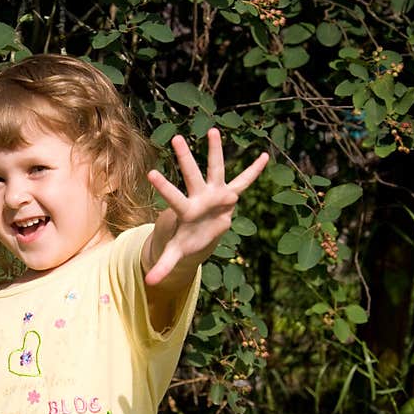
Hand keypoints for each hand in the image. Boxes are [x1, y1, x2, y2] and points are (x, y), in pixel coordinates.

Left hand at [143, 128, 268, 285]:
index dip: (163, 186)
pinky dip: (254, 171)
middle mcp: (199, 197)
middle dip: (185, 158)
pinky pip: (244, 182)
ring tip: (212, 130)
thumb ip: (164, 265)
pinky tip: (264, 156)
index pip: (173, 197)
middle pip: (191, 175)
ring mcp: (214, 194)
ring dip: (215, 151)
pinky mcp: (228, 195)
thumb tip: (149, 283)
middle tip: (176, 137)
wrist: (198, 234)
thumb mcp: (175, 253)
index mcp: (186, 210)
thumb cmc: (185, 240)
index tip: (150, 173)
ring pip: (216, 169)